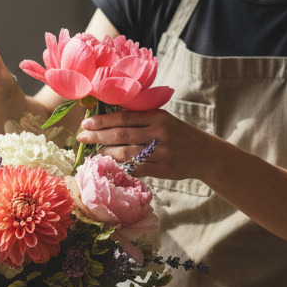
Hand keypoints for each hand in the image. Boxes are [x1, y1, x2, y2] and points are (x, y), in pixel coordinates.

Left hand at [76, 108, 211, 182]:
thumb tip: (109, 117)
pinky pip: (136, 168)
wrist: (205, 153)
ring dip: (106, 152)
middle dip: (98, 135)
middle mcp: (159, 133)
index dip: (103, 120)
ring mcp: (161, 152)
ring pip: (126, 153)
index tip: (86, 122)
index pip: (124, 117)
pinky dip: (121, 166)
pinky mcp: (162, 169)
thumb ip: (141, 118)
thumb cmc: (178, 134)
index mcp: (158, 117)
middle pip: (121, 134)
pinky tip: (110, 163)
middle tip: (81, 136)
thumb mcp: (164, 119)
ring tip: (94, 150)